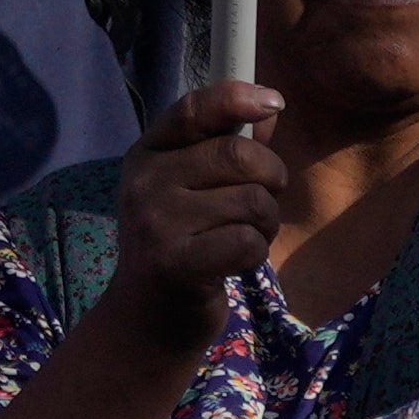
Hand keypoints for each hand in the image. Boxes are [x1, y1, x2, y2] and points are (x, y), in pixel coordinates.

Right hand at [86, 79, 288, 344]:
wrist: (145, 321)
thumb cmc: (180, 245)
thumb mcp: (192, 191)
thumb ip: (227, 146)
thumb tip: (269, 107)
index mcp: (147, 154)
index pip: (193, 110)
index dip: (237, 98)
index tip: (274, 101)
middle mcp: (145, 182)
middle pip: (239, 156)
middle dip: (271, 179)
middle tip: (263, 204)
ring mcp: (156, 223)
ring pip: (251, 201)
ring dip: (266, 223)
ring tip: (244, 237)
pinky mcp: (175, 265)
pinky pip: (246, 241)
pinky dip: (256, 253)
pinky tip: (236, 264)